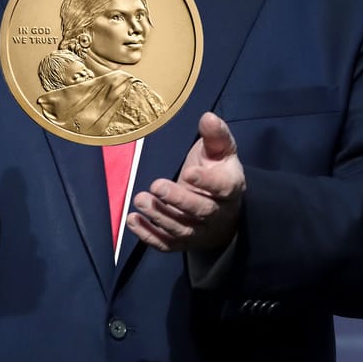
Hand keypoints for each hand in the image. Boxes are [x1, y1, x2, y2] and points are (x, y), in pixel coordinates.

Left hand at [126, 112, 244, 252]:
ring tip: (140, 199)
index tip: (189, 172)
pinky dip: (148, 236)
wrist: (221, 209)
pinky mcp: (183, 243)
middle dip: (178, 200)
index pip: (223, 187)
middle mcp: (218, 214)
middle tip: (156, 185)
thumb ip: (215, 135)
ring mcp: (200, 232)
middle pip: (201, 211)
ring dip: (159, 216)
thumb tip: (207, 117)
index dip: (207, 182)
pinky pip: (167, 244)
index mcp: (230, 187)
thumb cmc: (217, 172)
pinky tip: (132, 220)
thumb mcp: (220, 151)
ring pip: (182, 230)